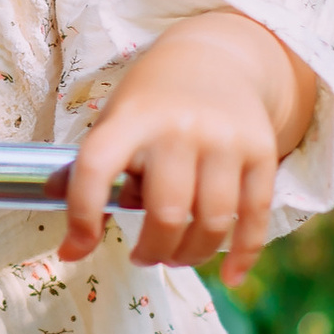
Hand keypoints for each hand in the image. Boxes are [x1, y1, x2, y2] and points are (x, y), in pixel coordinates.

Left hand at [60, 11, 318, 286]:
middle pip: (167, 214)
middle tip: (143, 256)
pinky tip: (230, 276)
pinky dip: (242, 255)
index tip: (75, 248)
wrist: (215, 58)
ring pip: (212, 223)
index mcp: (132, 117)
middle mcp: (180, 127)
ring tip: (176, 256)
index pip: (97, 168)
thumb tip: (71, 250)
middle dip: (151, 251)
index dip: (82, 216)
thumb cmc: (151, 103)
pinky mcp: (262, 153)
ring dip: (190, 255)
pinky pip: (254, 217)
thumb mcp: (115, 120)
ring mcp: (226, 140)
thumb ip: (95, 176)